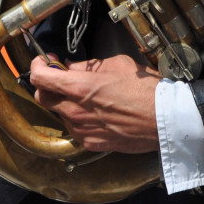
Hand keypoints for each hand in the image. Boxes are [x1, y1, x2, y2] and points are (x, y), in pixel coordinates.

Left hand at [29, 54, 160, 153]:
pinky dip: (80, 118)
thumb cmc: (145, 90)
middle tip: (60, 77)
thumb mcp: (117, 64)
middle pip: (42, 97)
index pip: (40, 77)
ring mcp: (82, 129)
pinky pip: (76, 128)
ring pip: (60, 113)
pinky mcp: (91, 142)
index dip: (38, 65)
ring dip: (65, 102)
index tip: (45, 61)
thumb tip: (72, 67)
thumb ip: (89, 66)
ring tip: (87, 96)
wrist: (164, 118)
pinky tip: (98, 112)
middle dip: (47, 85)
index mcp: (79, 87)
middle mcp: (75, 110)